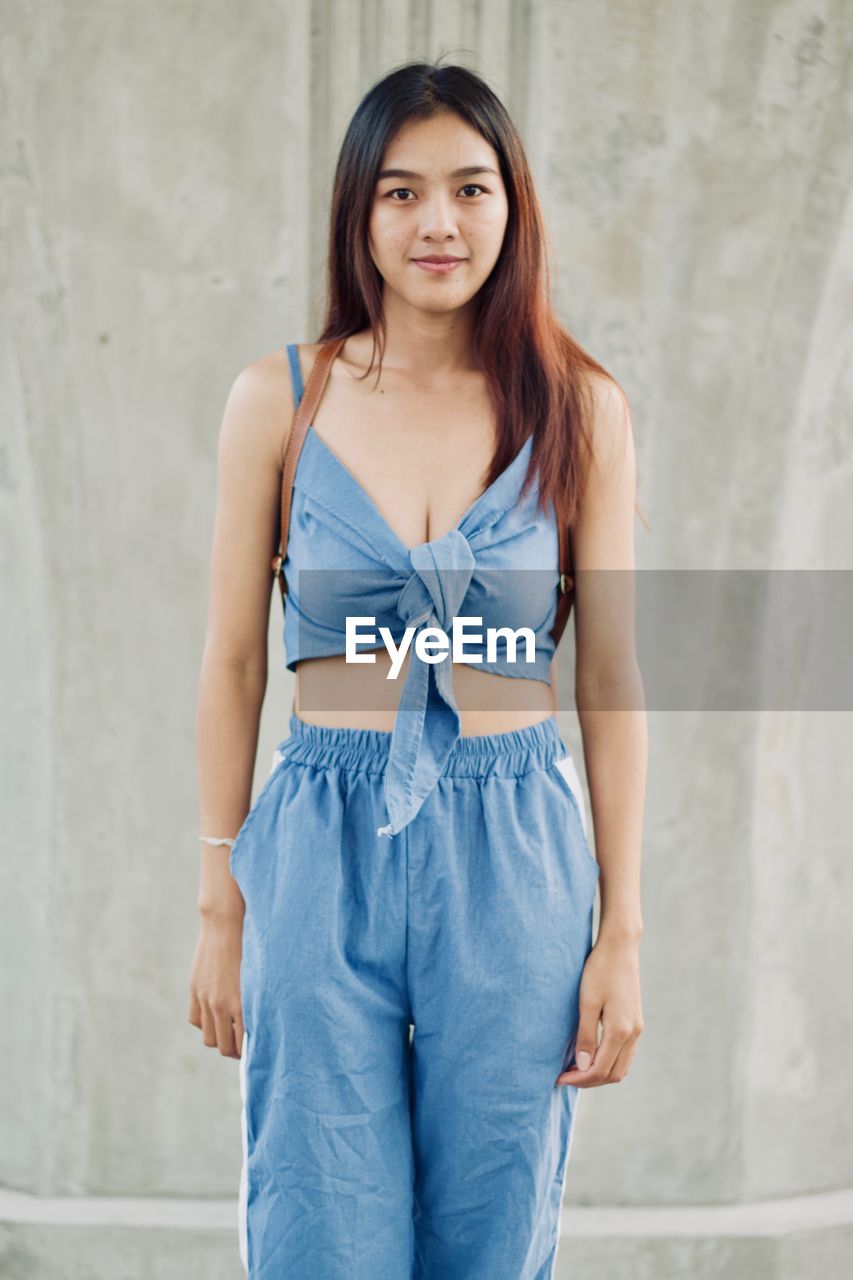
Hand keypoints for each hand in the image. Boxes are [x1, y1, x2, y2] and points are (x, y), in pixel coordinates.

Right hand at [187, 909, 243, 1058]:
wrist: (225, 925)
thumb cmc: (250, 948)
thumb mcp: (258, 978)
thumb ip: (256, 1003)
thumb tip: (259, 1025)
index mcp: (240, 1003)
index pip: (242, 1043)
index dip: (248, 1051)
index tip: (255, 1050)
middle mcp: (221, 1004)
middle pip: (224, 1046)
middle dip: (234, 1051)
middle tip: (243, 1047)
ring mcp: (205, 998)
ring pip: (208, 1037)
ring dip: (219, 1039)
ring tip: (229, 1034)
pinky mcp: (194, 989)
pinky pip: (196, 1020)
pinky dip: (205, 1024)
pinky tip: (216, 1017)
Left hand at [555, 933, 642, 1087]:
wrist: (620, 947)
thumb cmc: (600, 970)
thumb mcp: (587, 1002)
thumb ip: (586, 1036)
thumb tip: (583, 1065)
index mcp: (621, 1030)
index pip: (600, 1070)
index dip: (579, 1079)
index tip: (559, 1078)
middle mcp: (633, 1033)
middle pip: (613, 1074)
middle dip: (589, 1080)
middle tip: (565, 1076)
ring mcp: (637, 1028)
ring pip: (621, 1066)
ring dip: (600, 1073)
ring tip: (576, 1068)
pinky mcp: (636, 1021)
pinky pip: (625, 1054)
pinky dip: (609, 1062)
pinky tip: (592, 1055)